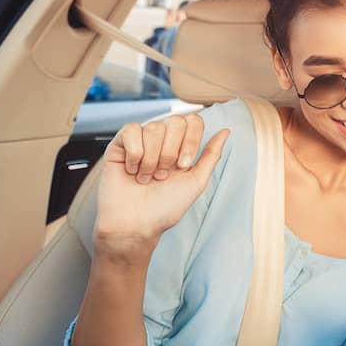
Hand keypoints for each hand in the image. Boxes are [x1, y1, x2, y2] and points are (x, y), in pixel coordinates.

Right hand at [95, 114, 229, 252]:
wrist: (136, 224)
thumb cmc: (165, 207)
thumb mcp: (196, 181)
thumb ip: (211, 155)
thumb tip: (226, 131)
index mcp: (181, 146)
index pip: (193, 121)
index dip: (191, 141)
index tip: (183, 166)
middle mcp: (162, 140)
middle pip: (175, 121)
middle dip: (172, 152)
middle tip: (163, 175)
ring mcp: (140, 141)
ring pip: (154, 127)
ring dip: (153, 158)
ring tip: (147, 177)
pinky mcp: (119, 145)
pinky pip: (131, 130)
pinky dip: (135, 154)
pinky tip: (132, 170)